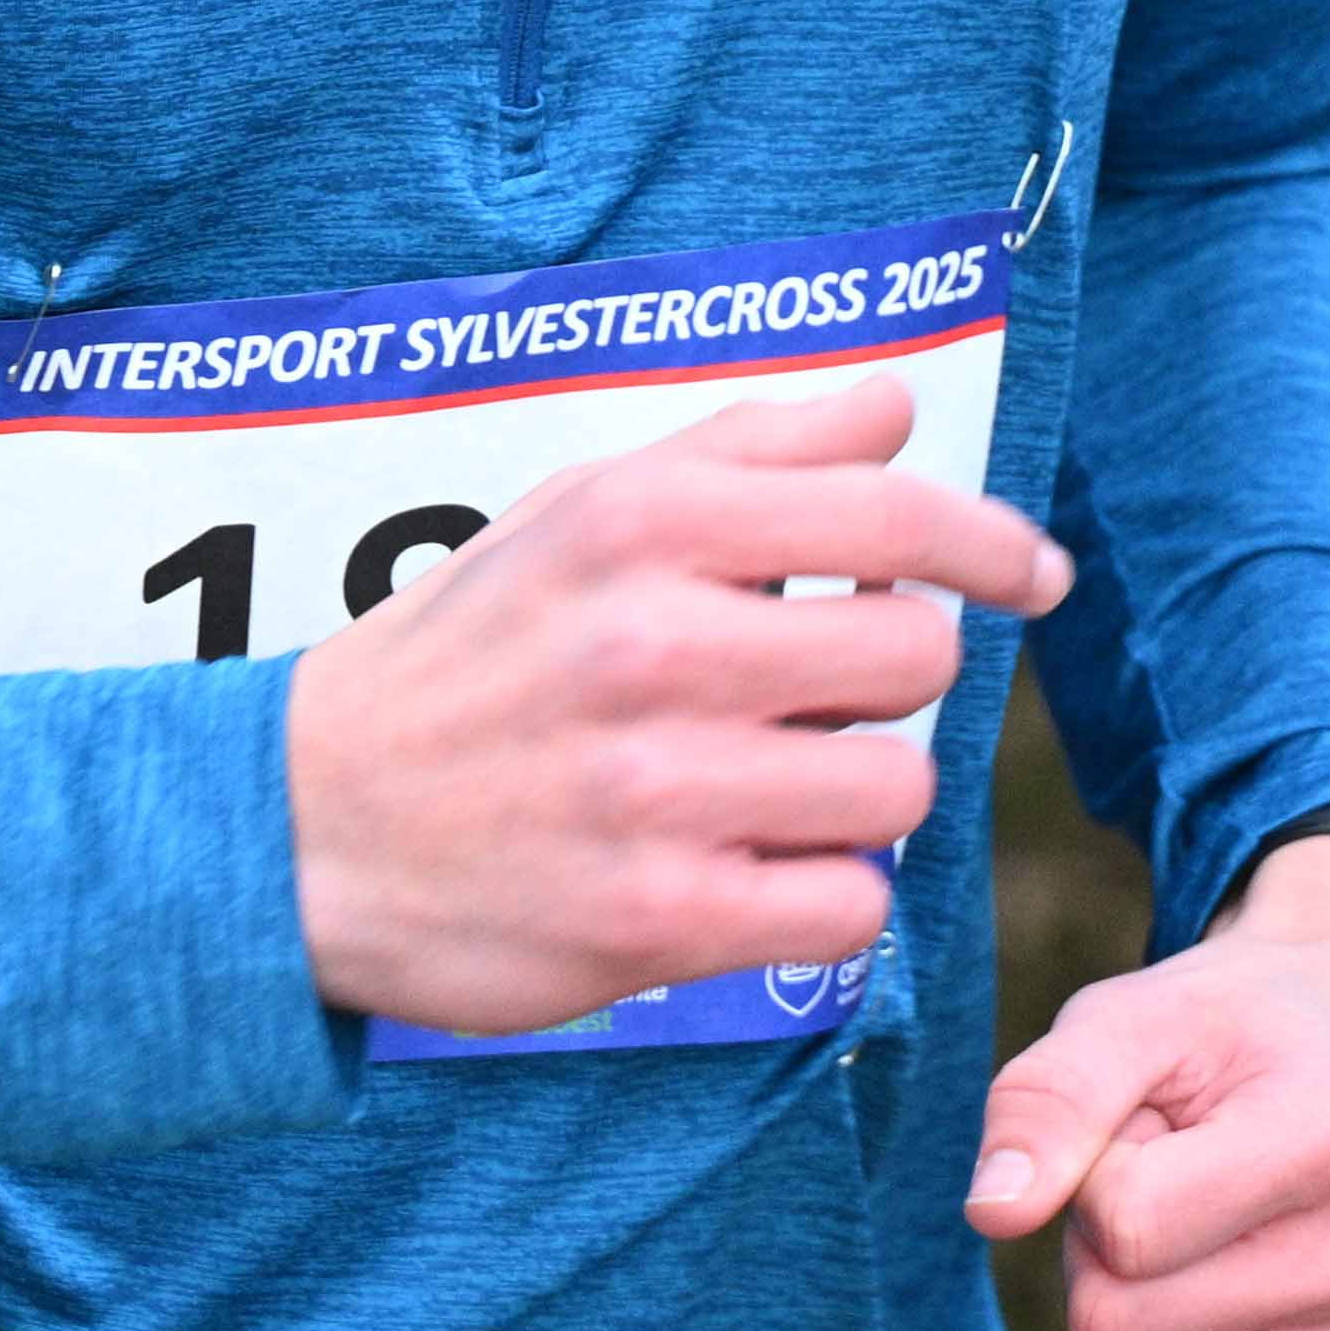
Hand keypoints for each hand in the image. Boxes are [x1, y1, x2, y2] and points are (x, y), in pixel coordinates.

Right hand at [284, 371, 1067, 1037]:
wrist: (297, 826)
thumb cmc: (466, 655)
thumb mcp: (579, 510)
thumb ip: (749, 448)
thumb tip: (898, 409)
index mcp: (645, 521)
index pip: (894, 512)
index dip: (992, 546)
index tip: (1032, 577)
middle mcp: (656, 642)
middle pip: (915, 655)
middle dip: (880, 681)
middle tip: (799, 700)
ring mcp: (659, 787)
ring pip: (896, 788)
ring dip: (853, 795)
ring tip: (762, 789)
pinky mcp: (661, 920)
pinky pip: (853, 908)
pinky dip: (822, 897)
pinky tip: (747, 871)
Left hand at [972, 834, 1329, 1330]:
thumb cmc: (1218, 1042)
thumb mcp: (1124, 1020)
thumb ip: (1049, 1100)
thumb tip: (992, 1213)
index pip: (1129, 1229)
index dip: (1091, 1182)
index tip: (1141, 1135)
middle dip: (1100, 1269)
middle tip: (1155, 1196)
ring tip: (1186, 1257)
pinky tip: (1218, 1329)